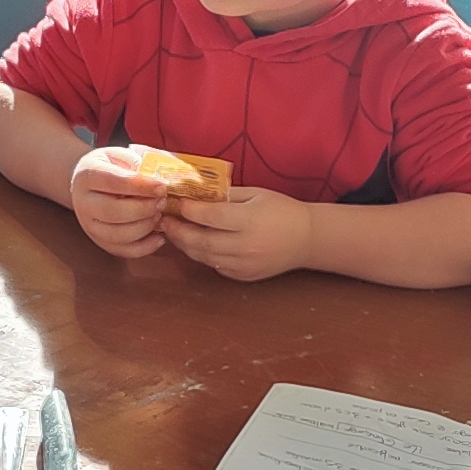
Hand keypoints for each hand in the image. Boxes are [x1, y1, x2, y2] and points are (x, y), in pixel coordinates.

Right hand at [68, 149, 173, 260]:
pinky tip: (160, 236)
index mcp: (87, 176)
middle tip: (162, 201)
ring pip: (119, 235)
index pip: (113, 182)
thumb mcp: (122, 155)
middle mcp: (84, 203)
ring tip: (159, 215)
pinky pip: (123, 251)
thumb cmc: (111, 167)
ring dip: (146, 227)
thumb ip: (141, 161)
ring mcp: (90, 226)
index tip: (162, 186)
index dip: (140, 186)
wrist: (88, 184)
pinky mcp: (100, 241)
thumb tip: (165, 175)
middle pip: (114, 212)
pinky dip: (145, 247)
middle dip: (144, 209)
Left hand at [162, 187, 313, 281]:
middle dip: (179, 231)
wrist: (306, 239)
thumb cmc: (281, 210)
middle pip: (201, 241)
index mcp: (250, 220)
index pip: (211, 216)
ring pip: (204, 256)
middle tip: (165, 220)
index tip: (177, 202)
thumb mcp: (255, 194)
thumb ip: (226, 195)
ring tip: (174, 232)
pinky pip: (215, 266)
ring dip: (185, 244)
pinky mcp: (243, 276)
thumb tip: (195, 193)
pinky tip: (195, 243)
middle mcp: (245, 245)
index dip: (190, 210)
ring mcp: (244, 264)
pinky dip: (202, 255)